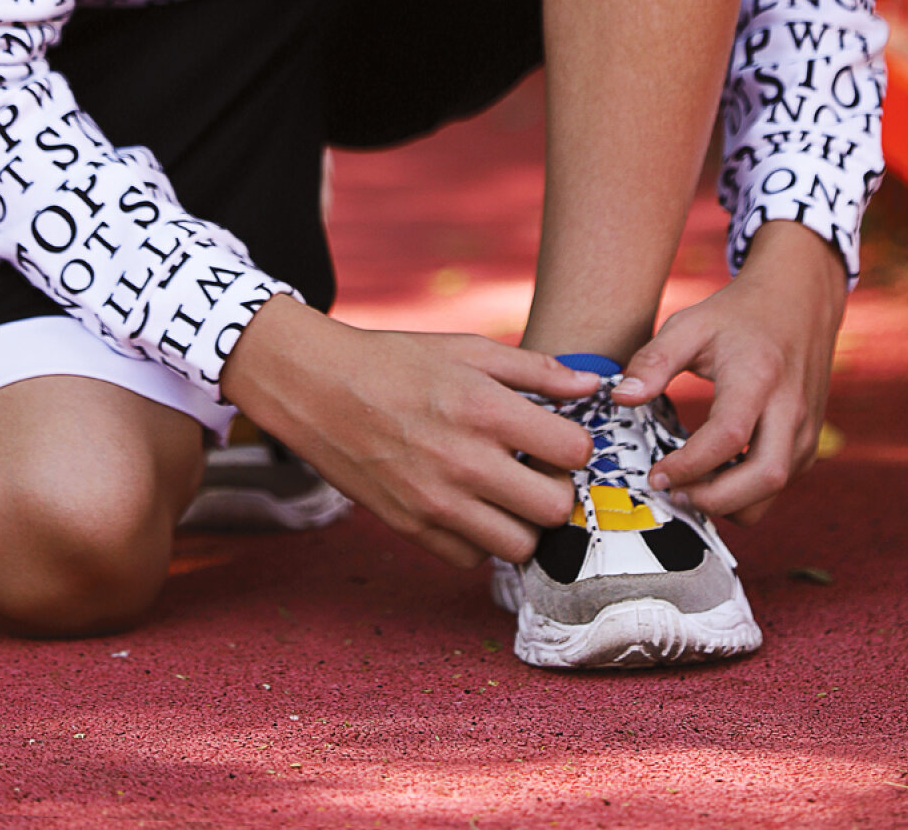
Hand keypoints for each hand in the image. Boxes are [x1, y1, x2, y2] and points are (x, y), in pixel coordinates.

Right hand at [220, 295, 599, 567]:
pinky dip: (481, 539)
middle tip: (537, 469)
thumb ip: (536, 369)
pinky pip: (472, 558)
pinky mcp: (411, 528)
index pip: (573, 453)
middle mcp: (465, 462)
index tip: (558, 438)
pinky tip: (471, 505)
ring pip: (519, 546)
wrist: (317, 388)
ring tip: (506, 491)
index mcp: (484, 410)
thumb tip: (590, 386)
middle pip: (553, 509)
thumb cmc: (395, 361)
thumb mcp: (467, 349)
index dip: (575, 446)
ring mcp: (436, 502)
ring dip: (523, 522)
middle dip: (555, 489)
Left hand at [612, 220, 847, 523]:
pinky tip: (715, 476)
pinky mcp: (810, 441)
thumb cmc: (738, 315)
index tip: (655, 475)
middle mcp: (790, 407)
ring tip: (689, 489)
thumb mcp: (689, 324)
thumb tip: (621, 399)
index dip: (689, 466)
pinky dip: (748, 493)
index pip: (727, 436)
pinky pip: (781, 483)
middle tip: (673, 495)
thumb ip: (653, 361)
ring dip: (731, 503)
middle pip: (765, 477)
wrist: (798, 302)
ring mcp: (806, 428)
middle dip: (715, 499)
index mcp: (757, 376)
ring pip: (775, 489)